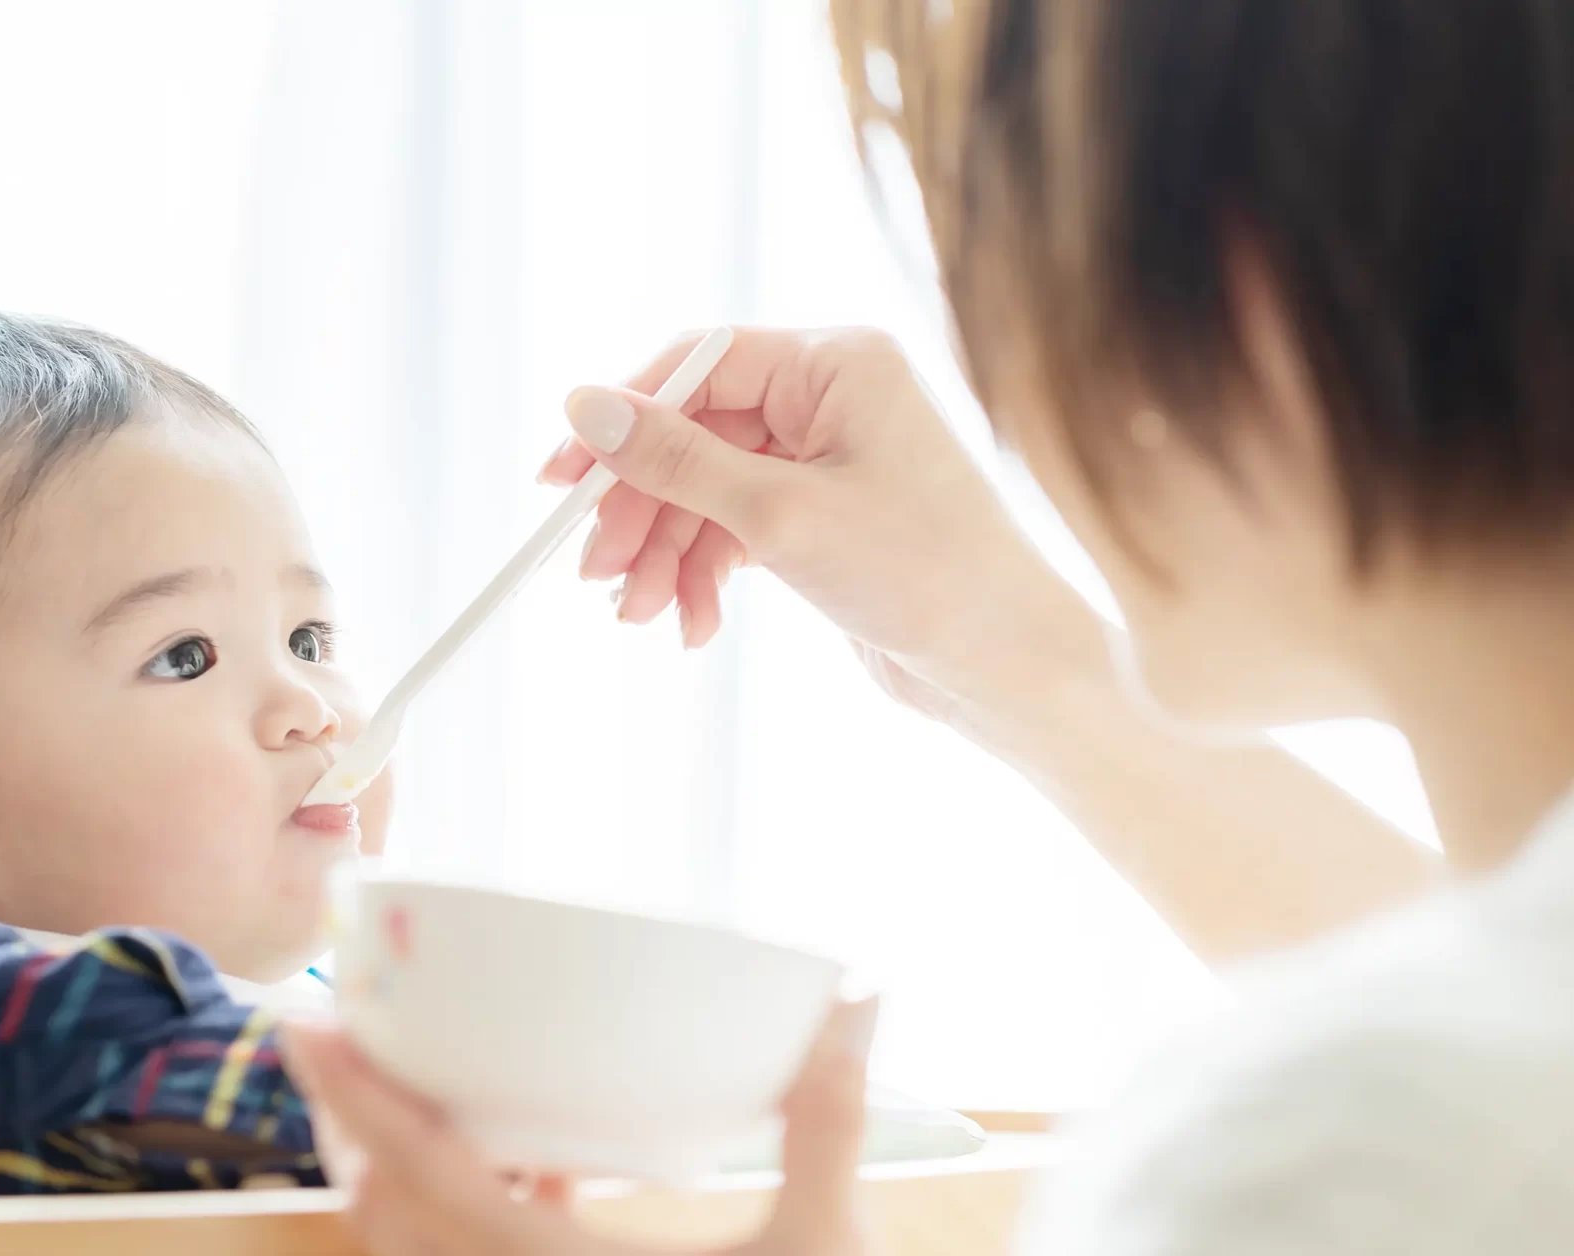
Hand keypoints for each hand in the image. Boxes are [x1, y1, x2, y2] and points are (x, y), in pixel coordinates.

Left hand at [281, 998, 879, 1255]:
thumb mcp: (823, 1247)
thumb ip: (827, 1127)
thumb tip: (857, 1005)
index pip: (426, 1177)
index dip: (358, 1100)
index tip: (308, 1028)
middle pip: (386, 1216)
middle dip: (358, 1129)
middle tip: (362, 1042)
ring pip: (415, 1253)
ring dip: (406, 1177)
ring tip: (437, 1099)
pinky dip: (468, 1216)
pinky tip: (541, 1172)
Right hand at [544, 327, 1103, 738]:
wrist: (1012, 667)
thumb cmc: (924, 574)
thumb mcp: (781, 516)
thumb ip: (676, 461)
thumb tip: (584, 407)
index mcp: (838, 363)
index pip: (698, 364)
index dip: (622, 419)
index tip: (561, 478)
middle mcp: (835, 398)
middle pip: (695, 434)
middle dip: (643, 508)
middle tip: (596, 573)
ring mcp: (830, 460)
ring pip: (710, 491)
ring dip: (668, 555)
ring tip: (643, 617)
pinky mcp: (827, 519)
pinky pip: (739, 530)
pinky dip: (707, 575)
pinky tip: (692, 626)